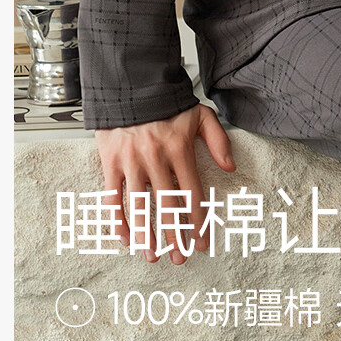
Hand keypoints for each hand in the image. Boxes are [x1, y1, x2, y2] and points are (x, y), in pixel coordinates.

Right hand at [94, 103, 235, 264]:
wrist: (131, 83)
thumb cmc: (168, 101)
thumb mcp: (201, 114)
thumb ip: (218, 141)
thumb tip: (230, 167)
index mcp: (179, 149)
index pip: (192, 193)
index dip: (198, 221)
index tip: (202, 241)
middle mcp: (156, 158)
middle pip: (167, 206)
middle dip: (175, 236)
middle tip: (180, 257)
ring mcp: (131, 161)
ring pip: (139, 206)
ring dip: (146, 235)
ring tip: (153, 256)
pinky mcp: (111, 162)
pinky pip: (113, 197)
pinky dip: (119, 220)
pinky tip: (127, 238)